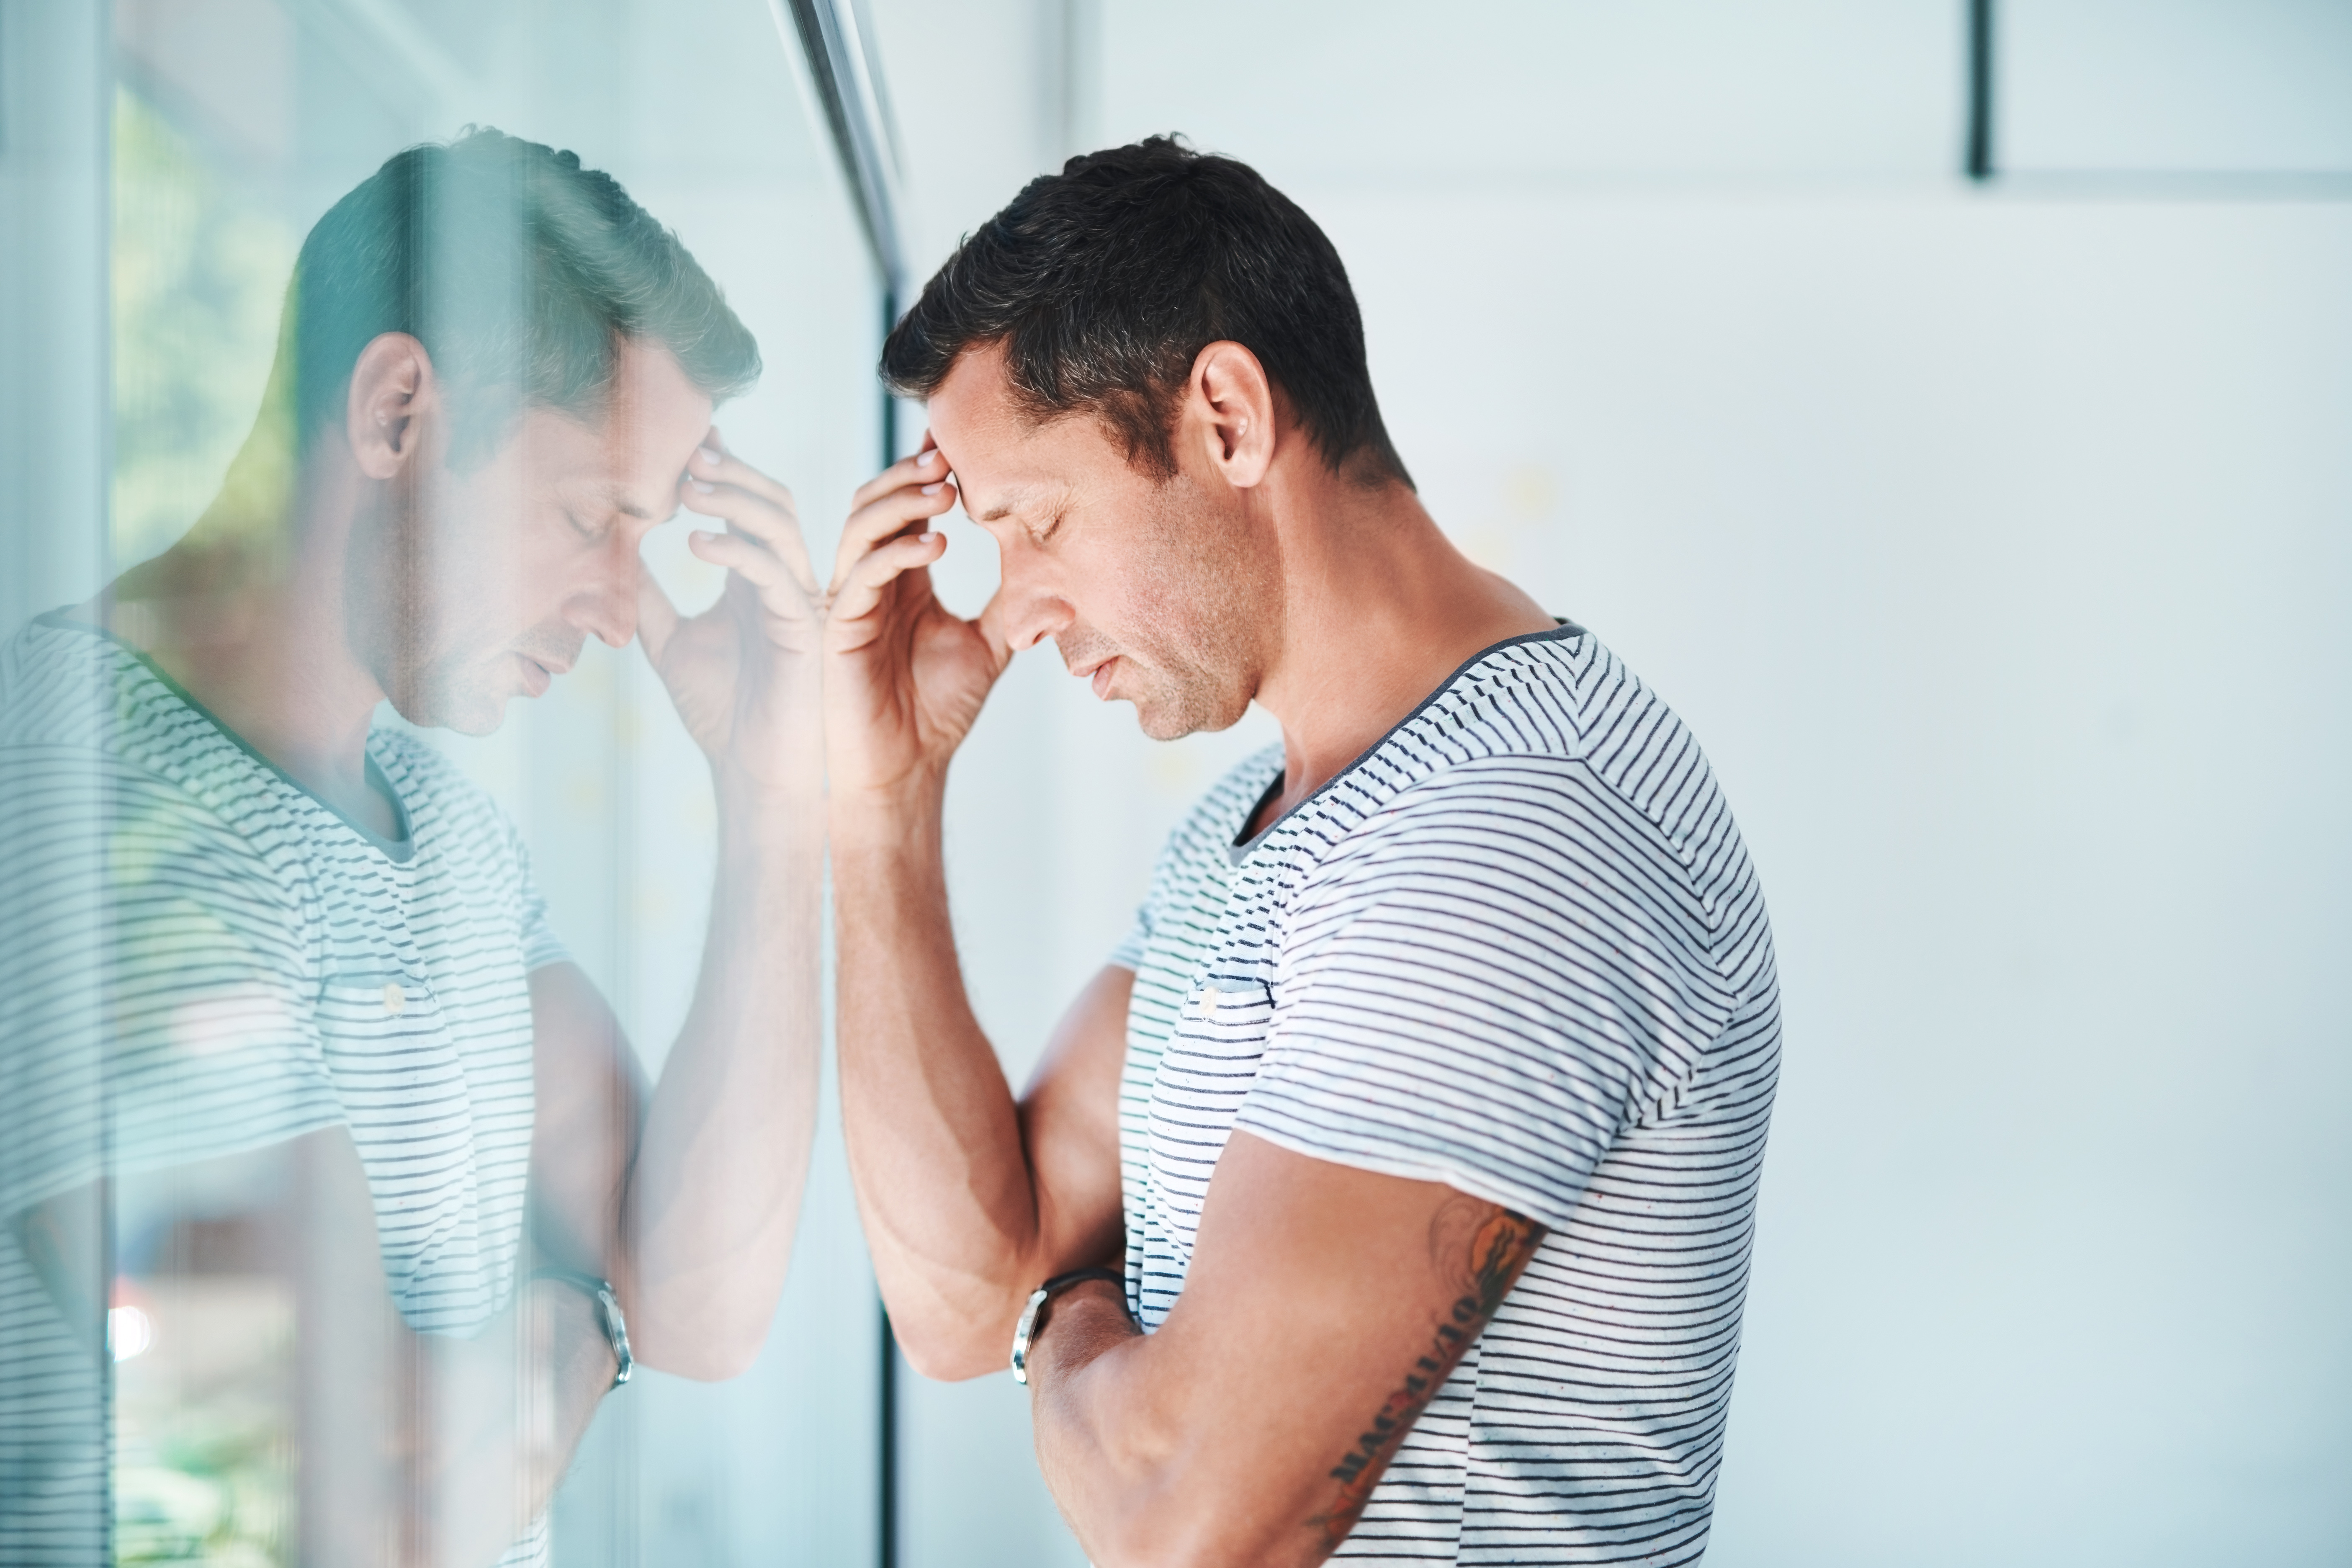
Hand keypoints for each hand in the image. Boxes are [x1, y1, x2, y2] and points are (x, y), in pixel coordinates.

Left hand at [640, 429, 822, 795]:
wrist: (752, 771)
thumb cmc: (720, 711)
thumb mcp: (667, 640)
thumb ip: (646, 595)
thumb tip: (609, 550)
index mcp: (756, 578)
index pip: (744, 506)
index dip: (721, 469)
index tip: (684, 440)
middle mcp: (784, 581)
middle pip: (772, 500)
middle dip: (732, 472)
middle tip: (688, 452)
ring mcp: (798, 601)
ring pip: (781, 525)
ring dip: (735, 499)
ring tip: (688, 487)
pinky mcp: (802, 627)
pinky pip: (774, 572)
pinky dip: (736, 549)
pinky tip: (694, 540)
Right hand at [823, 439, 1008, 799]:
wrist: (910, 766)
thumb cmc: (940, 708)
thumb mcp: (989, 643)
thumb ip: (1010, 602)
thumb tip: (1054, 565)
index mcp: (902, 578)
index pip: (905, 508)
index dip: (926, 474)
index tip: (961, 450)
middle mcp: (871, 581)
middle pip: (874, 504)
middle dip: (908, 476)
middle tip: (947, 459)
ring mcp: (850, 601)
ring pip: (860, 529)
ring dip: (900, 504)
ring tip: (944, 494)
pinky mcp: (839, 628)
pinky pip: (859, 576)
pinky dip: (894, 553)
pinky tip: (935, 545)